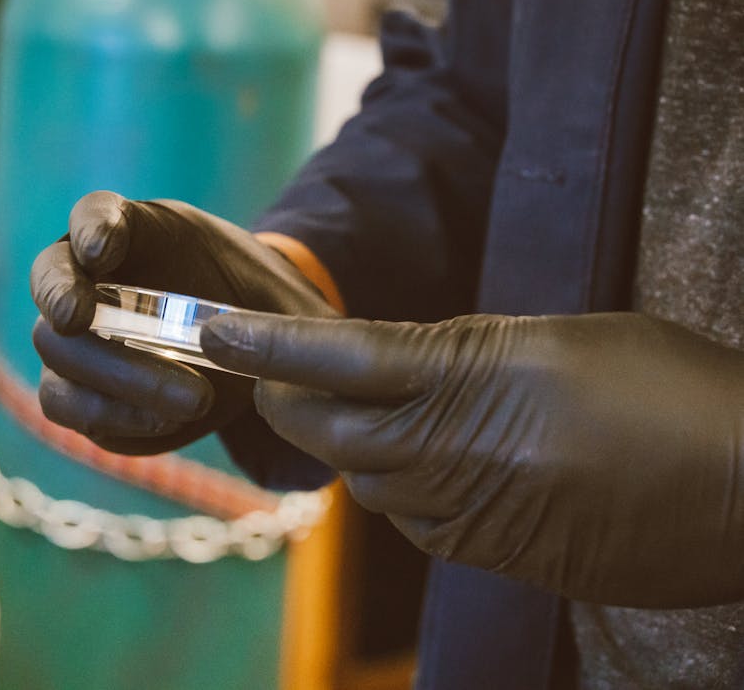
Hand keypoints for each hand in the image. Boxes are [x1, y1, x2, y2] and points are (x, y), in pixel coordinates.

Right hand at [30, 191, 336, 484]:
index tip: (104, 249)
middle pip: (53, 284)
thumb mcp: (275, 294)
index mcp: (135, 233)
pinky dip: (109, 416)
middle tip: (86, 320)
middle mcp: (92, 279)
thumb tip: (271, 345)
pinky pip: (67, 404)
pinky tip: (163, 423)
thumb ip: (267, 310)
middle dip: (72, 307)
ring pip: (55, 353)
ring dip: (112, 378)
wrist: (253, 353)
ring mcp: (81, 337)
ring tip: (193, 399)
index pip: (93, 214)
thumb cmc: (259, 305)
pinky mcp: (83, 390)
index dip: (90, 227)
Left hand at [201, 310, 743, 606]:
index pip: (342, 357)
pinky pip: (413, 521)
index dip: (268, 345)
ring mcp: (474, 514)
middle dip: (285, 397)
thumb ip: (467, 354)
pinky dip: (398, 487)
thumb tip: (406, 369)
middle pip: (328, 428)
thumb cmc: (675, 392)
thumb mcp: (563, 339)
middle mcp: (460, 453)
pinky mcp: (495, 556)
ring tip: (357, 410)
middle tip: (270, 373)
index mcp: (478, 378)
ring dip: (346, 444)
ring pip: (363, 481)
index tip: (214, 332)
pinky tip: (422, 463)